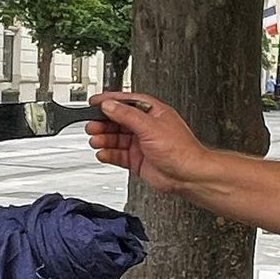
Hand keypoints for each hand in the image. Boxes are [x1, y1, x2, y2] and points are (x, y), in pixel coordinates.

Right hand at [85, 92, 209, 193]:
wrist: (188, 176)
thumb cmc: (181, 150)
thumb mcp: (150, 126)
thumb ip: (127, 115)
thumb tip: (109, 105)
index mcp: (152, 112)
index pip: (126, 102)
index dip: (109, 101)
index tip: (93, 102)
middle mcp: (145, 126)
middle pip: (118, 120)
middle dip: (103, 122)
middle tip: (91, 125)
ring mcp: (141, 144)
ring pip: (116, 138)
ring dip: (104, 138)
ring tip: (95, 139)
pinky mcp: (137, 159)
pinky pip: (118, 155)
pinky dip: (109, 154)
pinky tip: (102, 153)